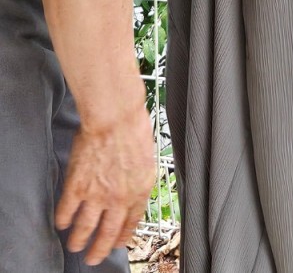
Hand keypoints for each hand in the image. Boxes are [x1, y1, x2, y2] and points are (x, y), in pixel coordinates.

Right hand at [55, 104, 155, 265]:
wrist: (115, 118)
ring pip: (84, 228)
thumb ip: (139, 178)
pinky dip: (63, 220)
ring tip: (75, 246)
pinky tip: (62, 224)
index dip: (124, 236)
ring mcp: (96, 195)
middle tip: (93, 258)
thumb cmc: (134, 129)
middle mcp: (119, 198)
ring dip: (78, 240)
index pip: (132, 222)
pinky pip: (67, 212)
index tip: (119, 243)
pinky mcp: (77, 188)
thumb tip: (134, 187)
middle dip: (99, 250)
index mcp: (140, 190)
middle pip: (107, 233)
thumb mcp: (147, 158)